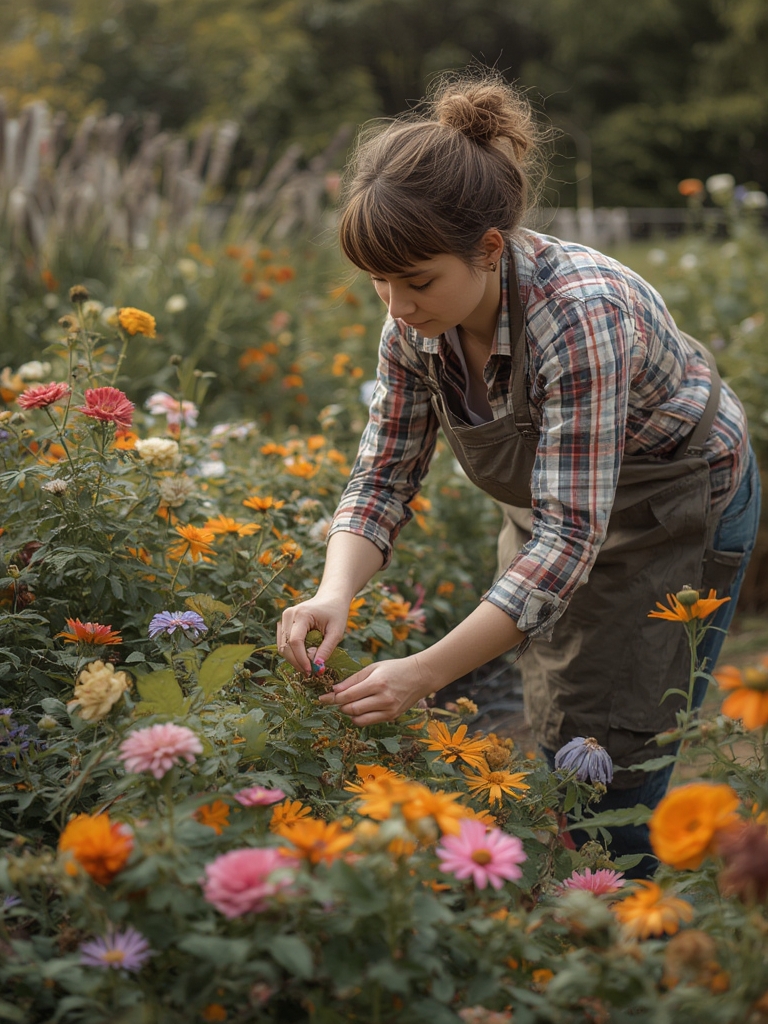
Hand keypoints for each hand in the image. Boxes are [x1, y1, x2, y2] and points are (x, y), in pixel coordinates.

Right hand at [277, 595, 348, 674]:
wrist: (331, 599)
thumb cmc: (336, 613)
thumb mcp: (337, 631)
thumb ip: (327, 648)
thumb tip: (317, 666)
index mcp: (302, 614)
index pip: (295, 641)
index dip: (301, 659)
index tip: (311, 671)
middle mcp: (288, 615)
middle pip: (285, 646)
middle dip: (296, 662)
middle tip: (311, 672)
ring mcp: (284, 618)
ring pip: (282, 646)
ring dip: (293, 659)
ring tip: (309, 666)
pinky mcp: (284, 623)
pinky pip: (283, 643)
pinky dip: (292, 653)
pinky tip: (304, 658)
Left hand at [318, 654, 434, 726]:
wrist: (420, 676)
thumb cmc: (395, 668)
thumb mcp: (373, 668)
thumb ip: (353, 680)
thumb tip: (335, 690)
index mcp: (377, 683)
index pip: (348, 696)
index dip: (332, 698)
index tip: (322, 699)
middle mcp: (383, 699)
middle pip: (351, 709)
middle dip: (340, 706)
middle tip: (334, 700)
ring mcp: (388, 710)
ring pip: (359, 719)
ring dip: (349, 713)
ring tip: (348, 704)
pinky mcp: (392, 717)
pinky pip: (369, 721)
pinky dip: (360, 717)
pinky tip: (360, 708)